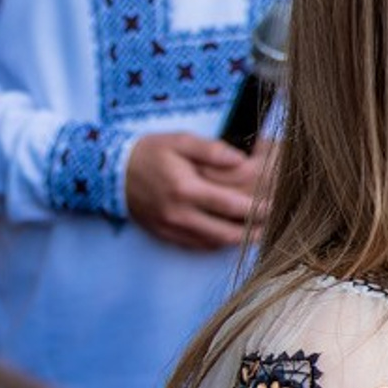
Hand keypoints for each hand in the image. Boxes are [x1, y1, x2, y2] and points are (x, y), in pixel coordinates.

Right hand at [125, 130, 275, 247]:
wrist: (111, 172)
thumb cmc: (150, 153)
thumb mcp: (179, 141)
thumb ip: (211, 149)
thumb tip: (241, 159)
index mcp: (184, 189)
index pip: (231, 206)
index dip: (258, 209)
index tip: (276, 205)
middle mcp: (179, 214)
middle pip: (228, 232)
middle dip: (255, 230)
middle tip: (276, 223)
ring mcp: (172, 228)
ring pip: (216, 243)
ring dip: (241, 240)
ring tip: (263, 231)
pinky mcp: (167, 236)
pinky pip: (200, 246)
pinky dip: (221, 243)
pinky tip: (236, 235)